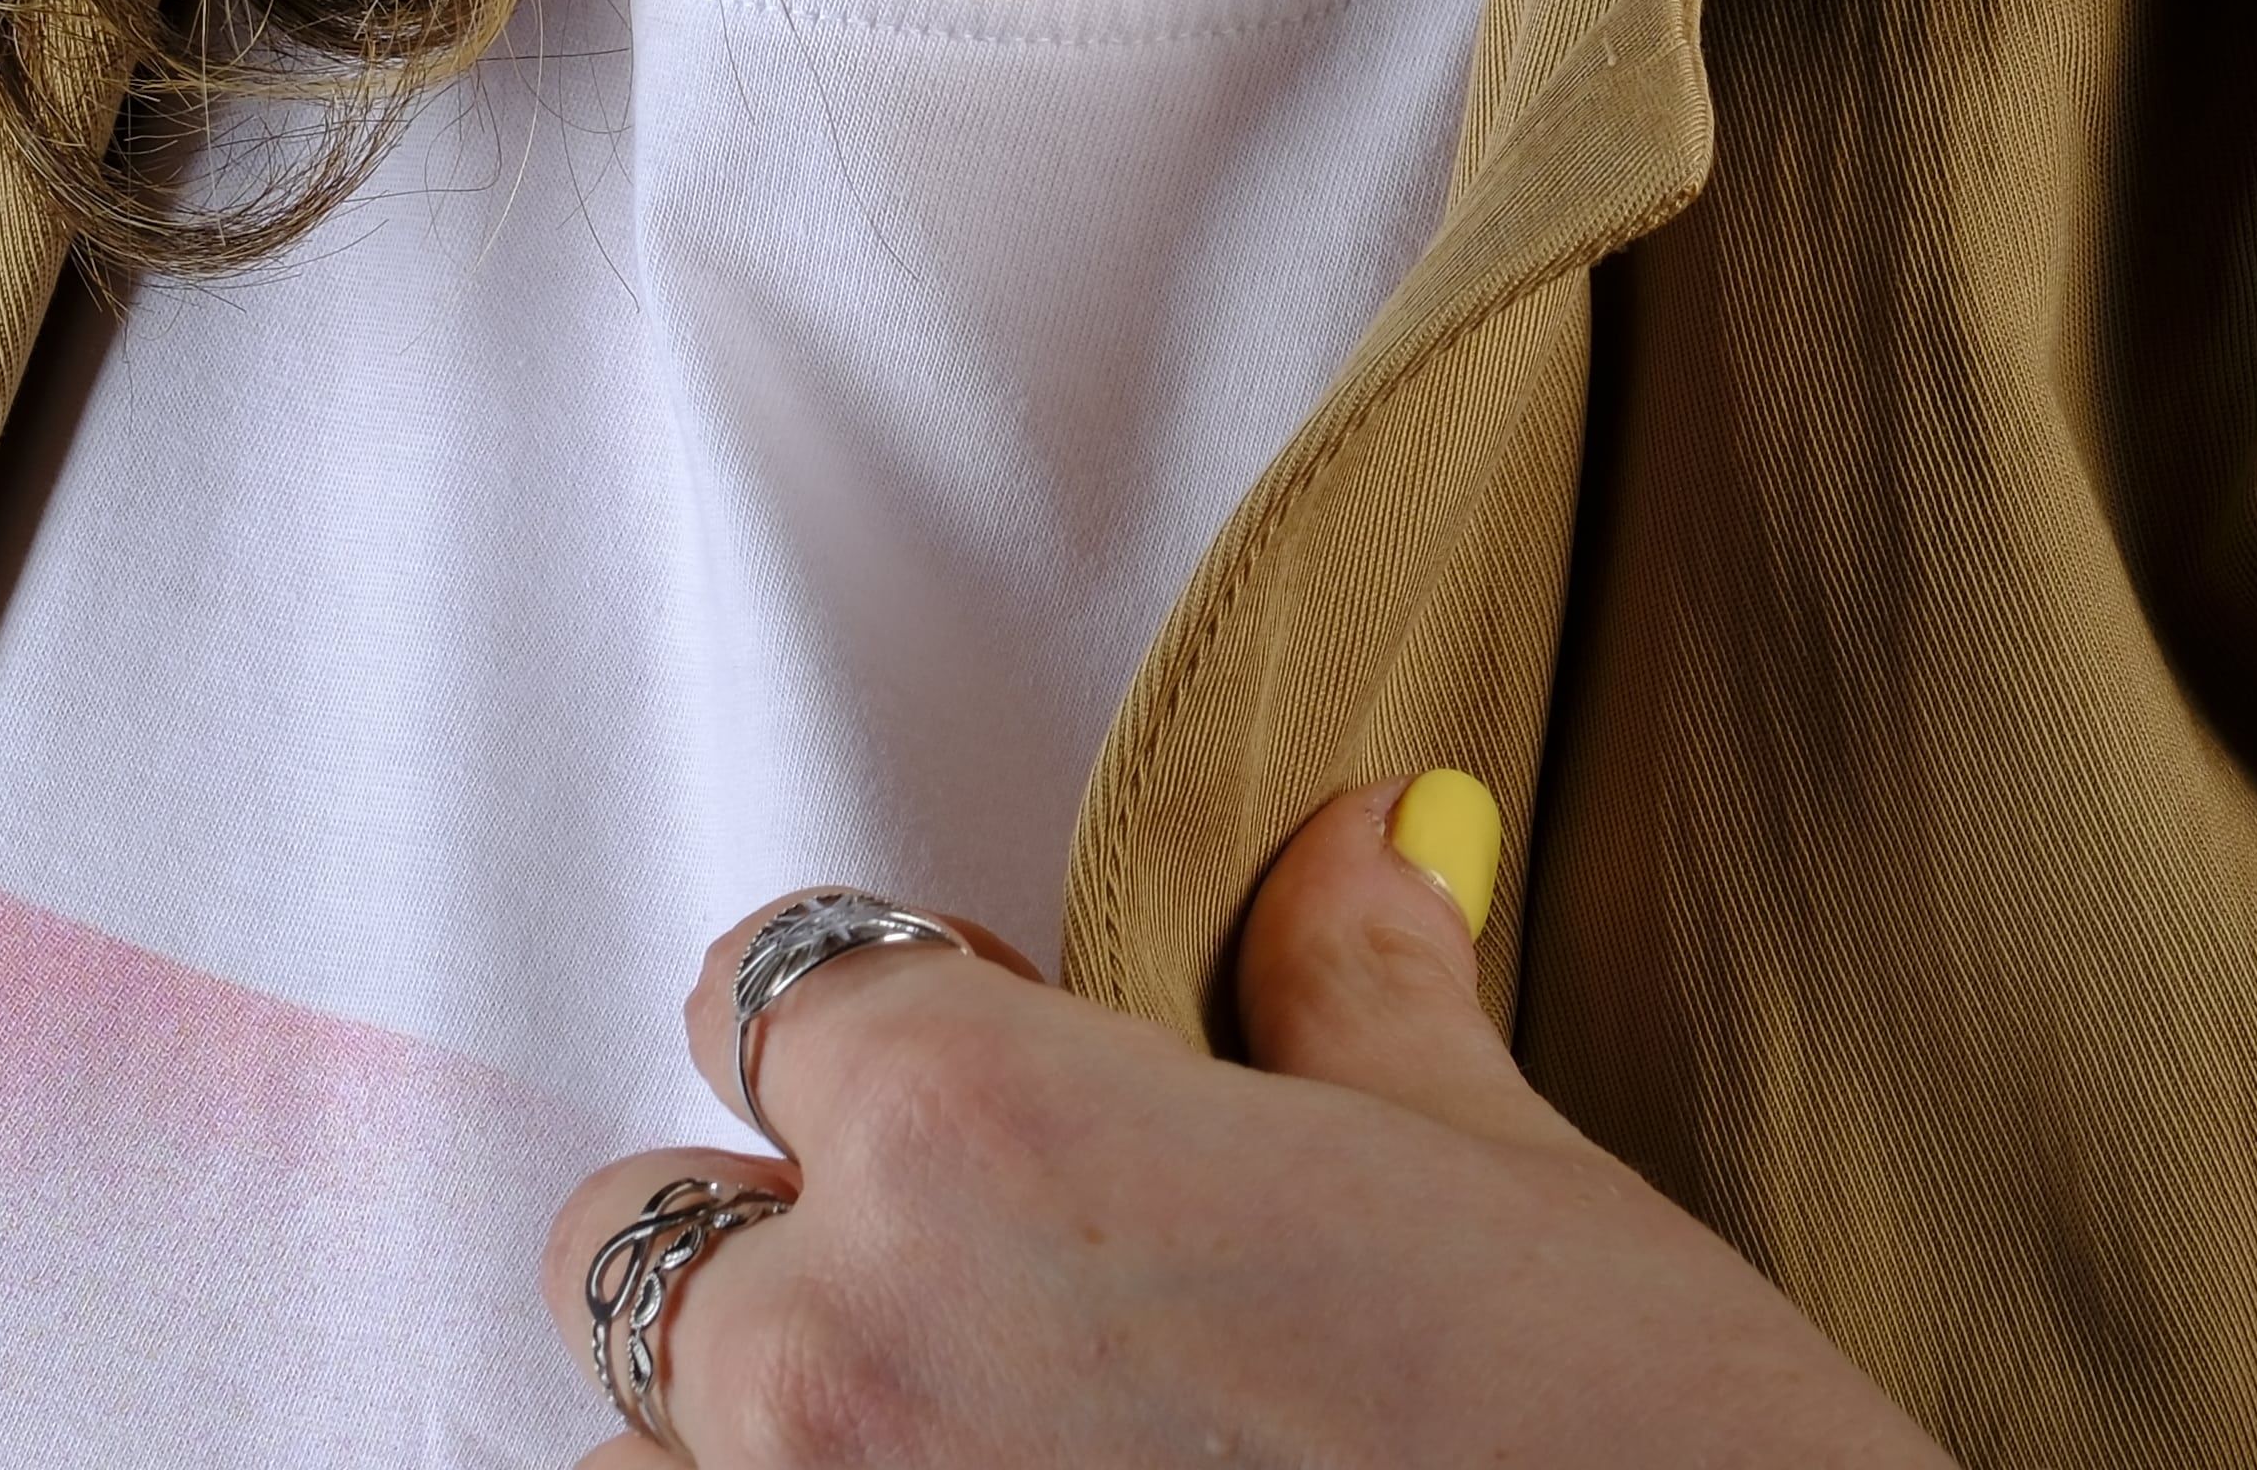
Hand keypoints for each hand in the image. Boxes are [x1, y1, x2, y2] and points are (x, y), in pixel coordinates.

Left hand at [540, 780, 1945, 1466]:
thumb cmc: (1631, 1448)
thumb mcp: (1503, 1180)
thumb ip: (1357, 997)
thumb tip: (1352, 849)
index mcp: (976, 1130)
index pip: (763, 987)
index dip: (881, 1022)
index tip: (990, 1074)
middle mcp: (840, 1346)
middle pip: (625, 1240)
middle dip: (769, 1245)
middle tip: (970, 1292)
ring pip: (631, 1460)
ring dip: (744, 1445)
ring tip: (959, 1447)